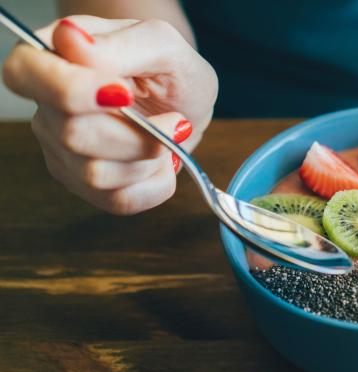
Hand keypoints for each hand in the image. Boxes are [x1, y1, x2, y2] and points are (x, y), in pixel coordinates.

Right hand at [2, 16, 216, 214]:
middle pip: (71, 134)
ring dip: (149, 159)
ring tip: (168, 136)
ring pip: (95, 174)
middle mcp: (46, 104)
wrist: (188, 103)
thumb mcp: (163, 44)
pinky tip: (163, 161)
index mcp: (52, 55)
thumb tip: (71, 41)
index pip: (26, 74)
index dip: (72, 91)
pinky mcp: (83, 182)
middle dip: (136, 134)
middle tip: (174, 120)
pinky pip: (116, 200)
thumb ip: (121, 45)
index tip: (124, 93)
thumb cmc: (170, 68)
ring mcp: (60, 148)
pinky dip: (155, 185)